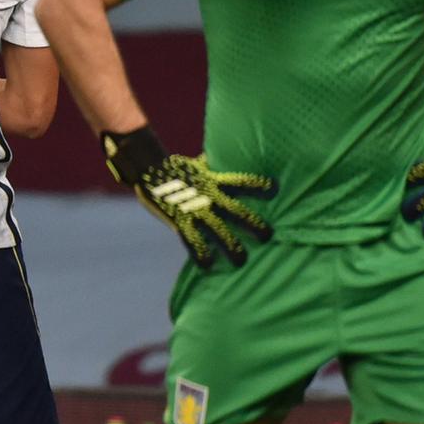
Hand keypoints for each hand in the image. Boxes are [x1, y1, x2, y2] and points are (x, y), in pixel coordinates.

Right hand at [104, 126, 276, 268]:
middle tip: (268, 235)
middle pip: (237, 211)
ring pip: (218, 230)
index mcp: (213, 181)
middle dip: (253, 224)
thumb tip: (222, 157)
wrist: (147, 169)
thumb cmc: (173, 167)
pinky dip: (200, 253)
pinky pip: (192, 240)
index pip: (242, 182)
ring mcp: (195, 210)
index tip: (275, 189)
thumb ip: (212, 165)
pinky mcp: (180, 221)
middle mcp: (208, 196)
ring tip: (242, 261)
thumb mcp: (197, 164)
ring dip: (231, 245)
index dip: (258, 185)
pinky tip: (207, 266)